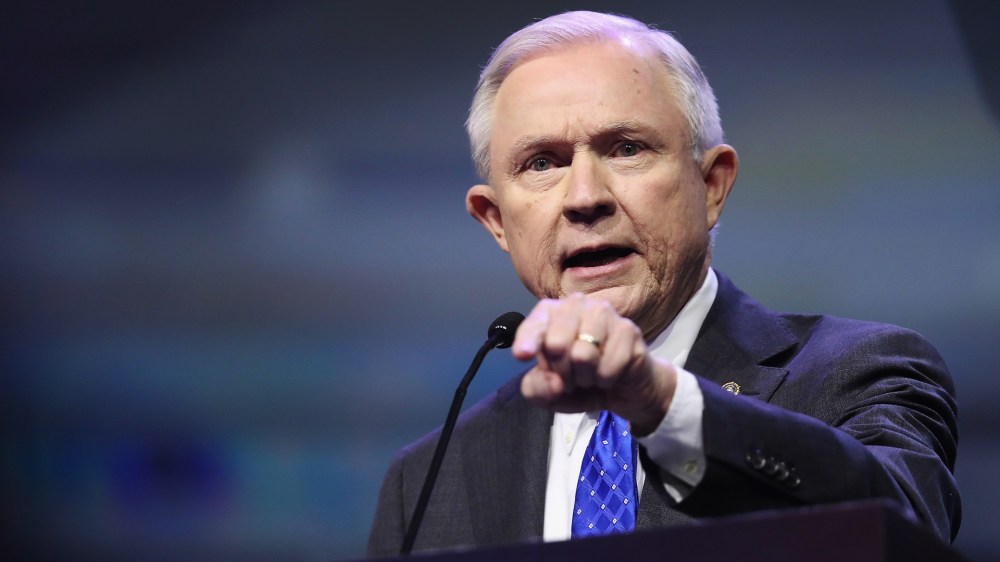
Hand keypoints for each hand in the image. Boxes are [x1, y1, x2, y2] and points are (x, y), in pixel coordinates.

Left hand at [513, 293, 677, 435]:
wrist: (623, 390)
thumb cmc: (581, 383)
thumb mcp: (549, 393)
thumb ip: (536, 389)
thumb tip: (553, 382)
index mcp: (552, 313)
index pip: (536, 324)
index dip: (528, 340)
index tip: (523, 355)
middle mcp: (577, 305)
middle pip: (556, 343)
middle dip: (561, 371)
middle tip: (570, 376)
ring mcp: (605, 314)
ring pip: (582, 355)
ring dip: (584, 377)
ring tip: (590, 375)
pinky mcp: (629, 330)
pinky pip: (607, 366)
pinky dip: (605, 379)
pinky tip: (609, 375)